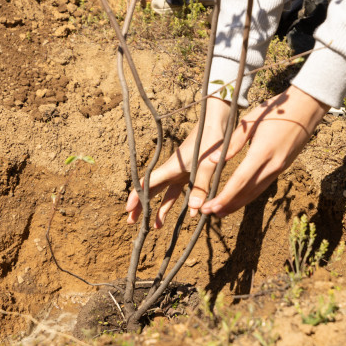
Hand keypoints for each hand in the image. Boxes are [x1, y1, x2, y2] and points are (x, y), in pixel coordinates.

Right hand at [125, 95, 230, 227]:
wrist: (216, 119)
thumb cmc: (211, 137)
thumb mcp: (208, 163)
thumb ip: (201, 186)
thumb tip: (193, 210)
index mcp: (172, 167)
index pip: (148, 184)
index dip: (137, 196)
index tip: (128, 210)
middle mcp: (173, 170)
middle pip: (152, 190)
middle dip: (141, 206)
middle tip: (131, 222)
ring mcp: (182, 171)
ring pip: (166, 193)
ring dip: (160, 209)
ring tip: (156, 226)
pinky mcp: (192, 171)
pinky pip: (182, 190)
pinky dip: (180, 203)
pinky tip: (187, 214)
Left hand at [200, 85, 326, 216]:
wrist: (307, 108)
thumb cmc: (275, 110)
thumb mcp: (250, 121)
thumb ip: (232, 143)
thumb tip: (212, 160)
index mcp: (262, 153)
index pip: (240, 181)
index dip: (224, 197)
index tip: (209, 206)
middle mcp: (273, 165)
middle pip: (247, 192)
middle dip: (226, 205)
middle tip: (207, 213)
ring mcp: (280, 168)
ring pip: (256, 192)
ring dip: (238, 204)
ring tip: (220, 212)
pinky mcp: (283, 167)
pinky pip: (263, 186)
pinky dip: (249, 195)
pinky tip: (239, 199)